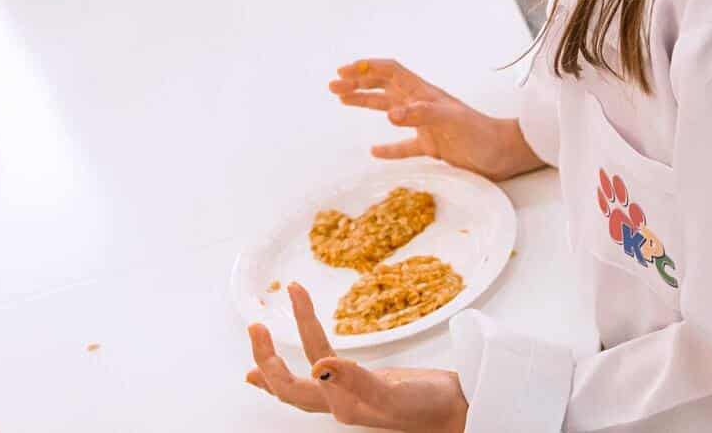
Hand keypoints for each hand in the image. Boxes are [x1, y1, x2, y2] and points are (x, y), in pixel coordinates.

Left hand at [245, 282, 466, 431]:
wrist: (456, 413)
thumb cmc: (429, 407)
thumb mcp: (393, 393)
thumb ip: (356, 381)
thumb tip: (318, 364)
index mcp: (342, 406)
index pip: (302, 374)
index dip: (290, 339)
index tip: (290, 298)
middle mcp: (338, 404)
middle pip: (288, 386)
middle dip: (266, 357)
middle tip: (255, 325)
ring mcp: (345, 397)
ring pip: (298, 382)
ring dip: (274, 361)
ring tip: (258, 335)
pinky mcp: (357, 387)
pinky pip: (317, 379)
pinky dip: (297, 370)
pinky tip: (295, 360)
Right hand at [330, 59, 545, 181]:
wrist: (504, 155)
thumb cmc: (481, 134)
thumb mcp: (451, 121)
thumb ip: (422, 114)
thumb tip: (391, 114)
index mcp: (424, 92)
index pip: (390, 72)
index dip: (367, 68)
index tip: (343, 71)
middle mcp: (421, 104)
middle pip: (384, 87)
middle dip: (358, 82)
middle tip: (333, 86)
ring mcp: (425, 124)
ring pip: (388, 109)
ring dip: (365, 103)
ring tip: (342, 100)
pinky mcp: (432, 146)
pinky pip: (404, 146)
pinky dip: (388, 147)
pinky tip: (374, 151)